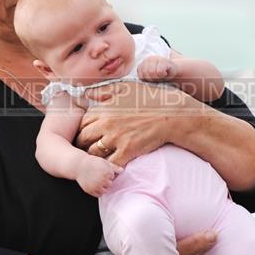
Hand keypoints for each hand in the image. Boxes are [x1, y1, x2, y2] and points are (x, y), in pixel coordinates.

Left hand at [75, 81, 197, 166]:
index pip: (82, 122)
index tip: (86, 133)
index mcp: (104, 108)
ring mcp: (116, 138)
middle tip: (87, 148)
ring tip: (96, 158)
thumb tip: (86, 93)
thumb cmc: (150, 98)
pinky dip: (107, 166)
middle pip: (83, 138)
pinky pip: (109, 164)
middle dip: (83, 144)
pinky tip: (109, 167)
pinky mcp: (128, 151)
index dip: (82, 129)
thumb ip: (103, 91)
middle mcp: (106, 124)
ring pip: (93, 153)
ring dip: (93, 156)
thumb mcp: (125, 87)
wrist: (172, 114)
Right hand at [77, 155, 122, 196]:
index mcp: (107, 172)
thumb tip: (123, 171)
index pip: (113, 177)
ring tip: (97, 180)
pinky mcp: (90, 190)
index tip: (103, 170)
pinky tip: (95, 185)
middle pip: (110, 184)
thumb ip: (114, 167)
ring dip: (103, 186)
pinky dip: (98, 191)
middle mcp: (102, 180)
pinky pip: (98, 194)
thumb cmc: (92, 162)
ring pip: (105, 190)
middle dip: (106, 180)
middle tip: (99, 175)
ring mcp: (96, 186)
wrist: (78, 165)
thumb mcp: (104, 162)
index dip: (108, 173)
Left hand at [137, 55, 177, 81]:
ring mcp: (156, 58)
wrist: (174, 71)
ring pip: (152, 72)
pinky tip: (165, 73)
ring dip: (157, 77)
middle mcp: (148, 59)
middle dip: (152, 79)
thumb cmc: (161, 76)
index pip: (140, 74)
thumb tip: (135, 85)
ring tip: (161, 75)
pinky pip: (160, 71)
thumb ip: (143, 78)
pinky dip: (163, 75)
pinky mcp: (164, 61)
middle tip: (158, 78)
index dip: (146, 79)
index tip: (152, 79)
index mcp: (143, 64)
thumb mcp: (150, 77)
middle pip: (146, 73)